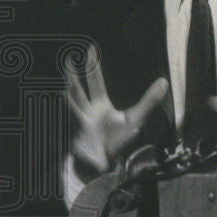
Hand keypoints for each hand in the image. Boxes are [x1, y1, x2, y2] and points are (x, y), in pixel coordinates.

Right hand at [66, 45, 168, 174]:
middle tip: (67, 54)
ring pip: (68, 100)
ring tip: (56, 75)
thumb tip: (164, 81)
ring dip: (63, 88)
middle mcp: (87, 112)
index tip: (89, 49)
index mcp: (101, 107)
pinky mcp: (71, 133)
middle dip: (72, 73)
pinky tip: (52, 97)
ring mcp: (77, 122)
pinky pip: (64, 117)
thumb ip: (149, 100)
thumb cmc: (119, 144)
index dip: (93, 67)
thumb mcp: (135, 118)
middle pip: (78, 88)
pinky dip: (57, 108)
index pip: (95, 82)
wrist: (106, 167)